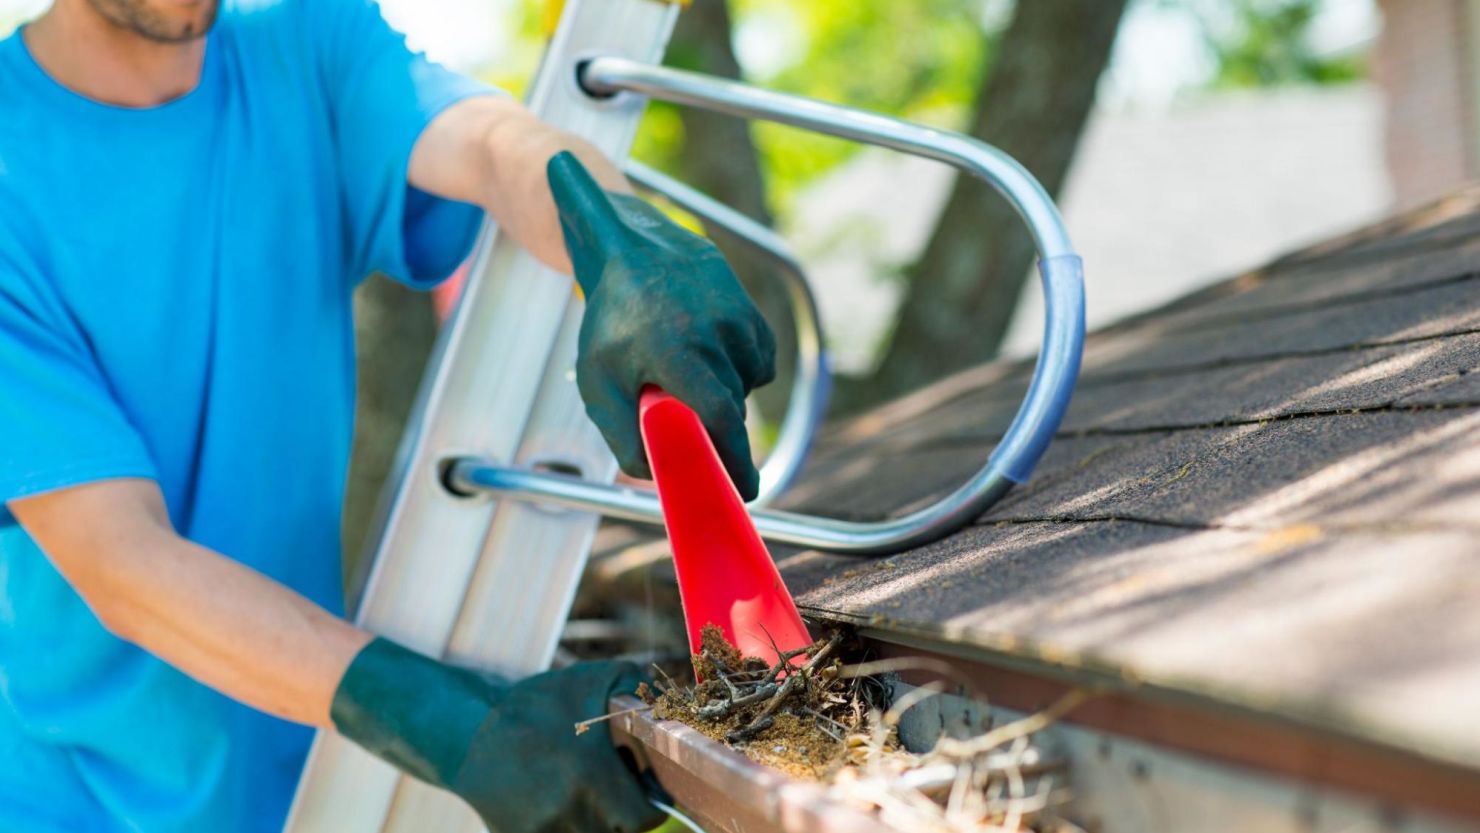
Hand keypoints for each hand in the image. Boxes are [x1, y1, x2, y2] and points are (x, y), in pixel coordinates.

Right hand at [332, 639, 660, 832]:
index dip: (649, 806)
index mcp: (589, 775)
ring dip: (596, 823)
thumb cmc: (533, 707)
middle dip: (623, 816)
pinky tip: (561, 803)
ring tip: (586, 794)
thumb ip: (632, 687)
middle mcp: (568, 809)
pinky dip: (570, 827)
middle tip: (617, 791)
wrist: (467, 735)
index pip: (641, 819)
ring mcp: (543, 829)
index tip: (643, 792)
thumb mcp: (587, 681)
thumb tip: (664, 707)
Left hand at [548, 151, 776, 500]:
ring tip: (684, 369)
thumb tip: (659, 476)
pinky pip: (758, 364)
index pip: (720, 415)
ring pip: (745, 387)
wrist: (635, 252)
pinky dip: (738, 371)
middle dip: (715, 428)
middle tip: (687, 422)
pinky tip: (707, 351)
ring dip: (722, 393)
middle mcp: (712, 331)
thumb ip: (624, 436)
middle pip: (731, 409)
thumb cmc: (612, 324)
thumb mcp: (599, 383)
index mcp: (674, 350)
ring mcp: (737, 318)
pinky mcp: (751, 313)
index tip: (748, 491)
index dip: (736, 459)